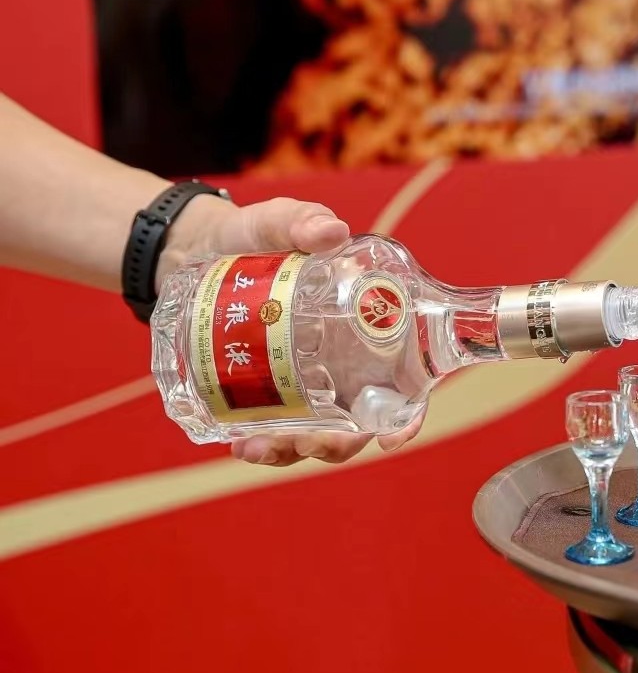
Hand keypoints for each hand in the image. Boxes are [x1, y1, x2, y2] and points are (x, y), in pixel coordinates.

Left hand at [157, 195, 425, 465]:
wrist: (195, 250)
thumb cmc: (252, 233)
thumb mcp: (275, 220)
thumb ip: (301, 220)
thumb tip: (332, 232)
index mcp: (368, 321)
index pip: (404, 378)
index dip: (407, 416)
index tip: (390, 439)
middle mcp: (345, 358)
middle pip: (361, 419)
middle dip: (339, 443)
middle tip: (307, 443)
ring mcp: (308, 378)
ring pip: (319, 432)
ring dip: (295, 452)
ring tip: (257, 449)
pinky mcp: (269, 389)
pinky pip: (277, 429)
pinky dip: (265, 445)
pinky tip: (242, 445)